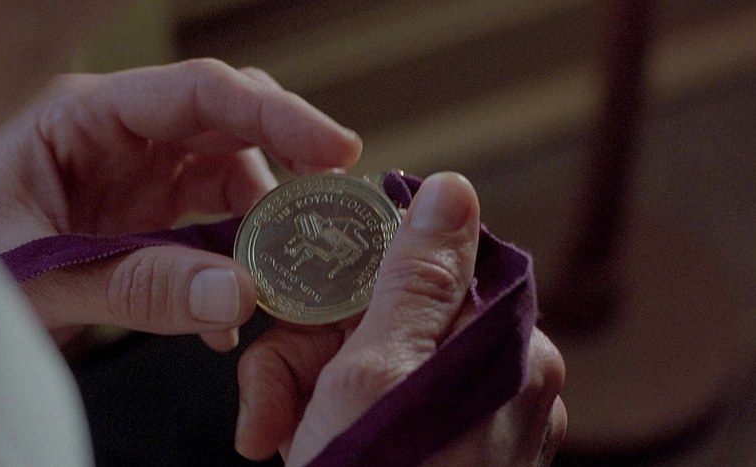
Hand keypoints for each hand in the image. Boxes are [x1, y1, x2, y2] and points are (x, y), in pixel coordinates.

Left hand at [0, 59, 360, 350]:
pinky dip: (235, 267)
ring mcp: (141, 178)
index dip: (275, 115)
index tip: (336, 149)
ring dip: (266, 227)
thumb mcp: (39, 277)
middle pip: (230, 124)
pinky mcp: (151, 220)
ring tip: (280, 278)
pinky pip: (215, 229)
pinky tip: (227, 314)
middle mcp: (124, 138)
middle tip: (333, 206)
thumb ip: (137, 285)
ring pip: (233, 178)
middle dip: (289, 159)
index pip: (198, 92)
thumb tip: (240, 295)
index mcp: (86, 118)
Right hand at [236, 173, 565, 464]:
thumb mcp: (385, 374)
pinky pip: (376, 405)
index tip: (299, 295)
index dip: (349, 275)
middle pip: (384, 317)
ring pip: (369, 362)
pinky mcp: (439, 448)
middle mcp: (496, 378)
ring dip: (306, 392)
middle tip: (268, 406)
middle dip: (312, 352)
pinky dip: (330, 419)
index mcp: (502, 348)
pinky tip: (300, 448)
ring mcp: (468, 418)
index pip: (421, 267)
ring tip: (277, 439)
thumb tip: (452, 187)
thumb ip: (418, 278)